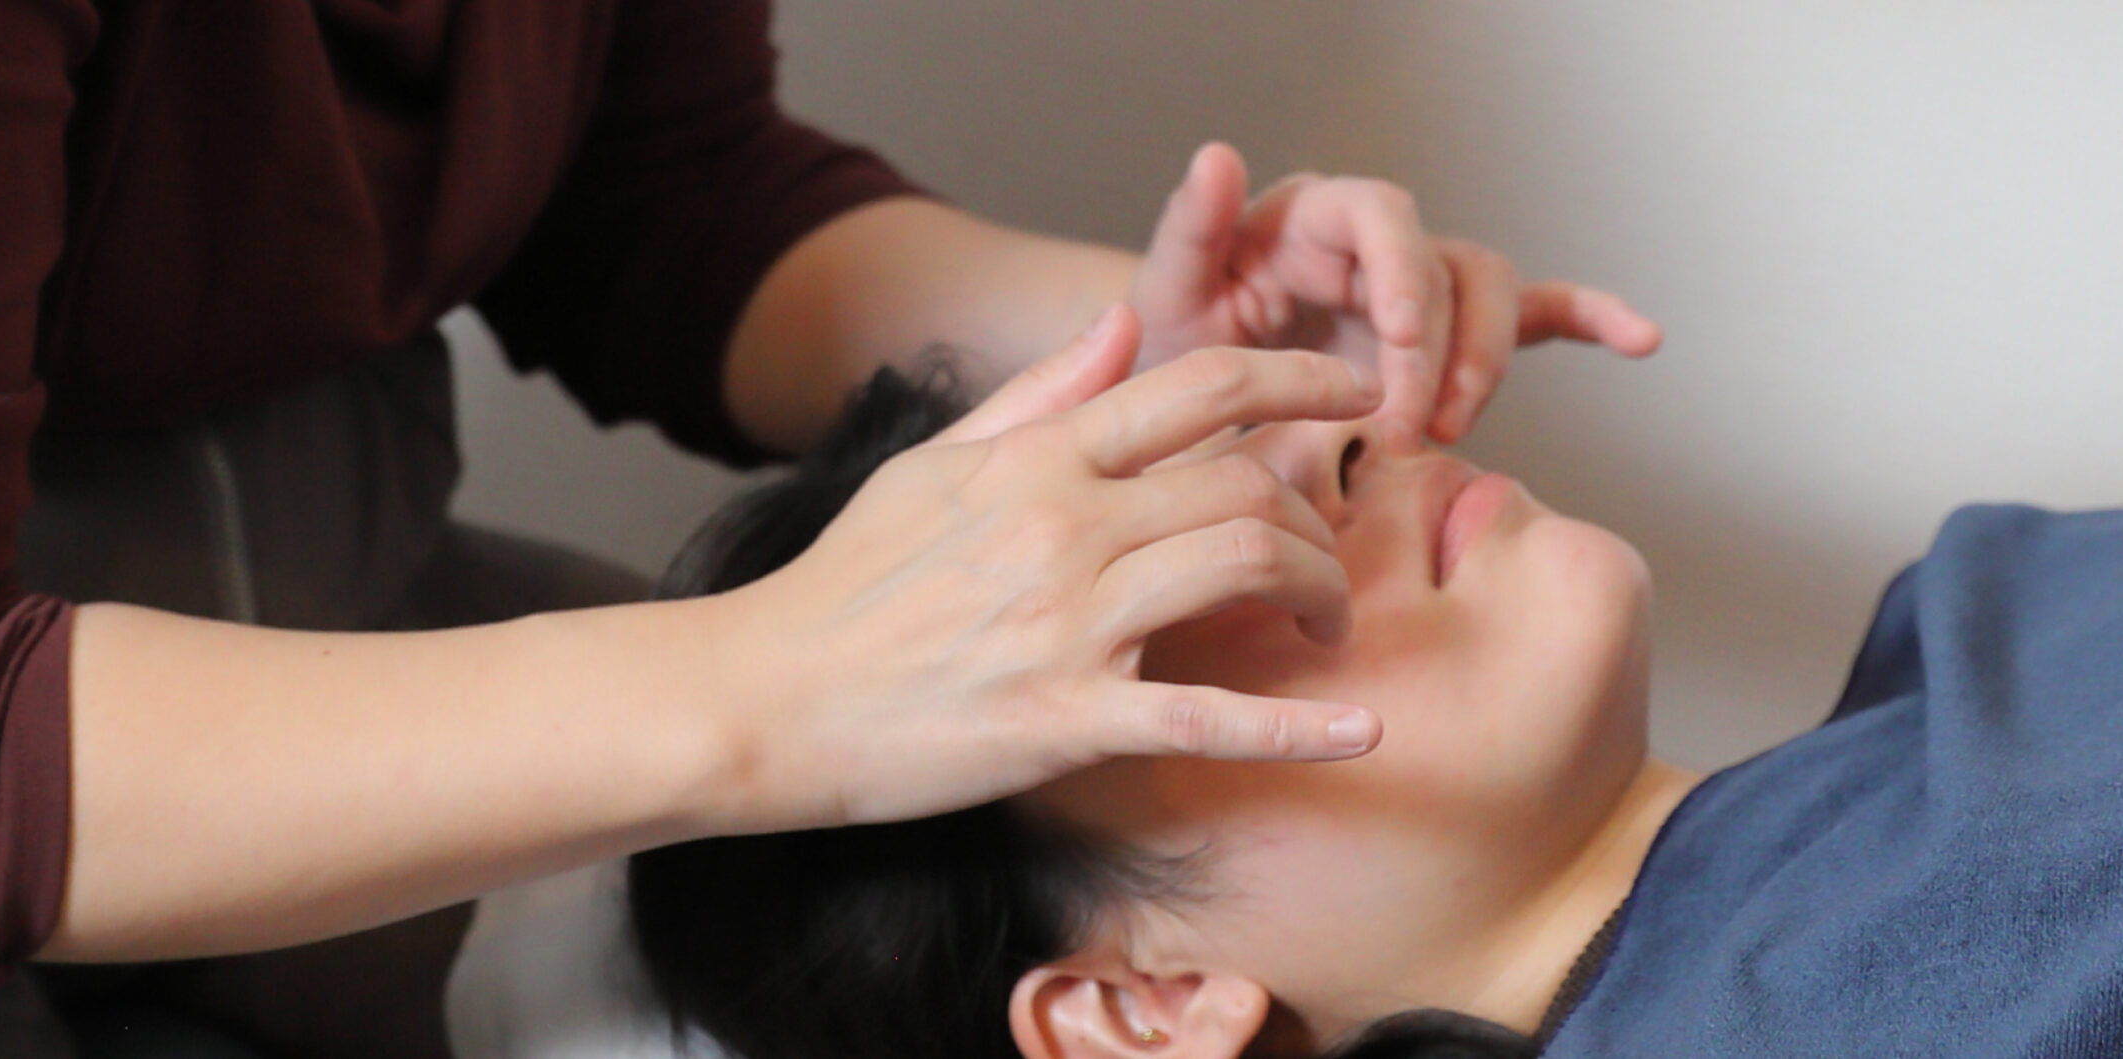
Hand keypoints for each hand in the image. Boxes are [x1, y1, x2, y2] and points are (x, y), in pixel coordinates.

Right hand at [713, 306, 1385, 827]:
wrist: (760, 697)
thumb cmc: (845, 586)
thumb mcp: (932, 467)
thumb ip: (1037, 395)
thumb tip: (1124, 325)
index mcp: (1036, 459)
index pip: (1200, 387)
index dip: (1301, 380)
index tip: (1357, 397)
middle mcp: (1063, 526)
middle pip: (1247, 482)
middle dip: (1319, 513)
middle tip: (1329, 553)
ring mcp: (1067, 623)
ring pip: (1246, 564)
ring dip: (1318, 591)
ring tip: (1323, 624)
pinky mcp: (1063, 720)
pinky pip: (1207, 718)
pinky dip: (1295, 728)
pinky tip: (1362, 733)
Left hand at [1128, 142, 1664, 442]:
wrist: (1186, 396)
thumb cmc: (1174, 337)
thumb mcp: (1164, 291)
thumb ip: (1192, 228)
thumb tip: (1220, 152)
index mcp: (1314, 219)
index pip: (1382, 218)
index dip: (1403, 275)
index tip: (1399, 348)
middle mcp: (1377, 244)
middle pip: (1450, 265)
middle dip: (1444, 348)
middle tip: (1411, 425)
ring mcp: (1420, 289)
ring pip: (1493, 296)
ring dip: (1489, 362)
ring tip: (1451, 429)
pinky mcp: (1446, 336)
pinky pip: (1533, 318)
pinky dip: (1587, 321)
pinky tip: (1639, 338)